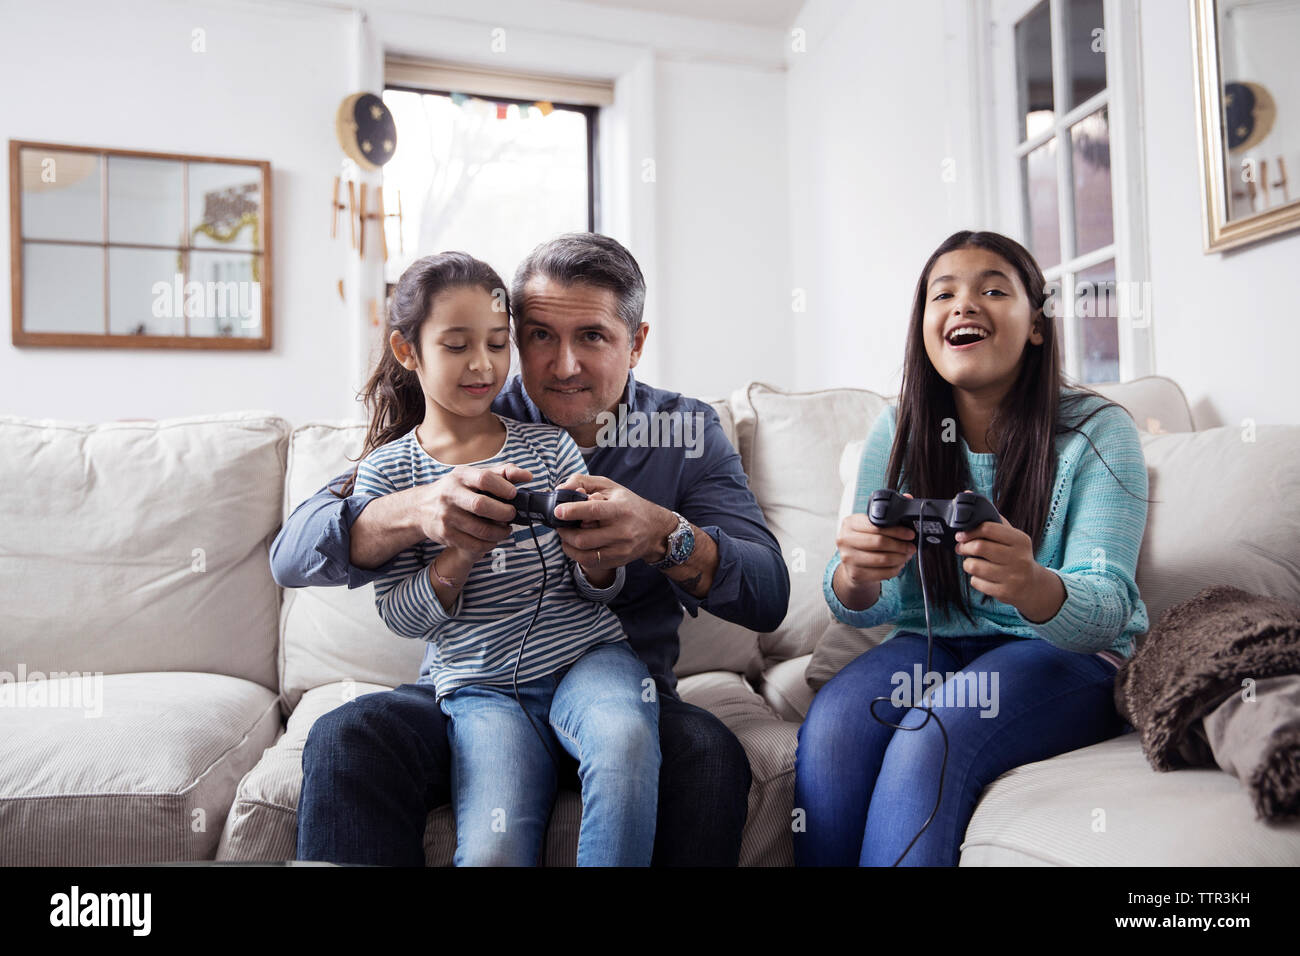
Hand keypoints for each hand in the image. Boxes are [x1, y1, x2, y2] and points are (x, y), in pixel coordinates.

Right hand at [412, 463, 531, 560]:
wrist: (421, 507)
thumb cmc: (456, 489)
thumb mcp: (473, 475)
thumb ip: (502, 473)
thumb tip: (528, 477)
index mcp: (460, 476)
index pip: (484, 478)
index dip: (503, 487)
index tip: (514, 495)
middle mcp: (450, 495)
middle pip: (481, 506)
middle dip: (503, 513)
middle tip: (512, 515)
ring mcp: (447, 516)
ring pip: (480, 530)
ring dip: (500, 533)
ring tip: (506, 529)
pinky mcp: (446, 535)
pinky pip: (473, 545)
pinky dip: (489, 544)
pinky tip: (493, 539)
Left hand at [552, 473, 673, 568]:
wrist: (654, 529)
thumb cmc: (628, 505)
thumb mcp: (610, 486)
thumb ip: (584, 482)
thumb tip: (561, 489)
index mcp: (621, 509)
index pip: (595, 511)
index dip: (573, 511)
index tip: (558, 511)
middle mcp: (622, 532)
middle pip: (584, 538)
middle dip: (565, 532)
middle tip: (560, 524)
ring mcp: (620, 550)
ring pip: (584, 554)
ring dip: (568, 545)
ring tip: (566, 535)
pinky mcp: (617, 561)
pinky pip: (589, 563)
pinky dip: (576, 554)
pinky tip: (574, 545)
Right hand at [837, 492, 916, 587]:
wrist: (851, 563)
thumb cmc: (864, 541)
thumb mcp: (870, 524)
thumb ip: (887, 512)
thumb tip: (907, 497)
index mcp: (849, 523)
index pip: (876, 526)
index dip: (897, 530)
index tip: (910, 534)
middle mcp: (844, 539)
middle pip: (879, 543)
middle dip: (900, 545)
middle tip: (911, 547)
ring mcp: (847, 558)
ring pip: (882, 559)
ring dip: (900, 558)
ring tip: (907, 555)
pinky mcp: (855, 574)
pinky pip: (882, 573)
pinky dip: (894, 569)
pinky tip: (898, 564)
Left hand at [952, 489, 1041, 609]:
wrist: (1032, 585)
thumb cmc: (1015, 555)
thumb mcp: (1011, 536)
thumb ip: (991, 518)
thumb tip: (967, 494)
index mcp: (1020, 540)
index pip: (989, 528)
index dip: (970, 531)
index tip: (961, 534)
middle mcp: (1019, 557)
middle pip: (979, 548)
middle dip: (964, 547)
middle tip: (960, 548)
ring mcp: (1013, 576)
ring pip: (974, 566)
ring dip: (968, 564)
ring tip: (972, 562)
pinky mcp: (1005, 592)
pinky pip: (977, 583)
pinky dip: (975, 579)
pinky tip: (983, 577)